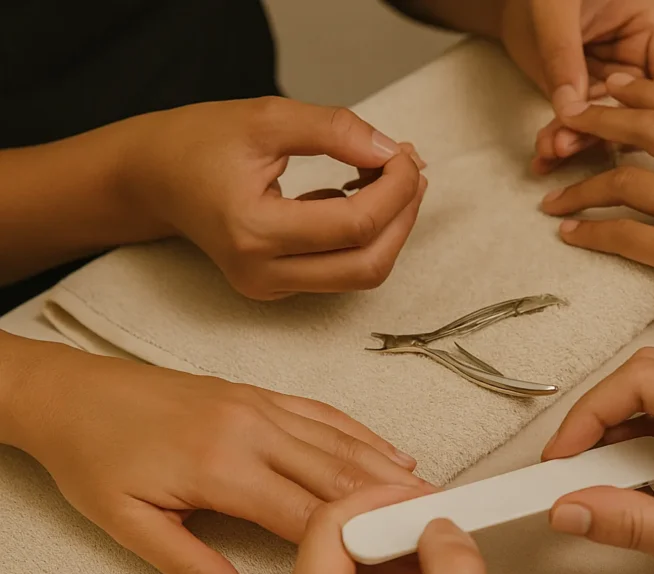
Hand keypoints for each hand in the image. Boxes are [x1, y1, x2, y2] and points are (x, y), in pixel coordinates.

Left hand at [4, 339, 431, 573]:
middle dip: (389, 501)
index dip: (355, 538)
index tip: (391, 555)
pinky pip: (322, 412)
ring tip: (424, 492)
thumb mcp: (130, 524)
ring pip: (339, 439)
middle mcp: (250, 428)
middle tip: (432, 521)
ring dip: (385, 467)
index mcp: (221, 466)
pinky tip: (386, 450)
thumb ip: (191, 569)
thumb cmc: (94, 455)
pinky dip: (360, 433)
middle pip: (338, 472)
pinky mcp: (258, 393)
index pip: (306, 513)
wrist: (71, 393)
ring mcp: (258, 404)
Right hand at [121, 97, 426, 299]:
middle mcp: (262, 273)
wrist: (153, 177)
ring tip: (392, 177)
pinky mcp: (276, 287)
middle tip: (412, 169)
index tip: (406, 153)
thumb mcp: (267, 117)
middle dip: (404, 215)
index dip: (397, 189)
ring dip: (391, 228)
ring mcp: (269, 287)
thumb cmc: (200, 142)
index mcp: (254, 231)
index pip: (356, 225)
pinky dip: (365, 235)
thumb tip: (393, 152)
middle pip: (369, 264)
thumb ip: (335, 130)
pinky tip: (358, 191)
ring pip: (361, 274)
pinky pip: (341, 270)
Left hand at [498, 0, 653, 173]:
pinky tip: (542, 156)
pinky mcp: (586, 98)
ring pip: (609, 128)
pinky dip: (560, 141)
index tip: (615, 118)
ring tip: (548, 148)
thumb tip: (570, 109)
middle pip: (644, 111)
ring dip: (578, 142)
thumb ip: (564, 54)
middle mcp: (640, 60)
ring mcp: (613, 83)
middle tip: (567, 143)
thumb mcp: (557, 8)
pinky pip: (580, 127)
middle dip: (606, 134)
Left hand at [541, 75, 653, 367]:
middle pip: (646, 127)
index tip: (611, 87)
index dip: (640, 91)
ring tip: (553, 199)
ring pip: (626, 180)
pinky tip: (573, 237)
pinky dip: (593, 234)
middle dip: (595, 122)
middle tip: (563, 128)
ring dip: (580, 188)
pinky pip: (629, 238)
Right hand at [542, 347, 653, 573]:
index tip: (560, 455)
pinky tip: (624, 478)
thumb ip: (629, 523)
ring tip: (592, 477)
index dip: (590, 415)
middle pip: (645, 379)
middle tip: (566, 464)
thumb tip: (570, 508)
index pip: (644, 381)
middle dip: (598, 420)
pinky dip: (639, 449)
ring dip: (617, 436)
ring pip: (653, 400)